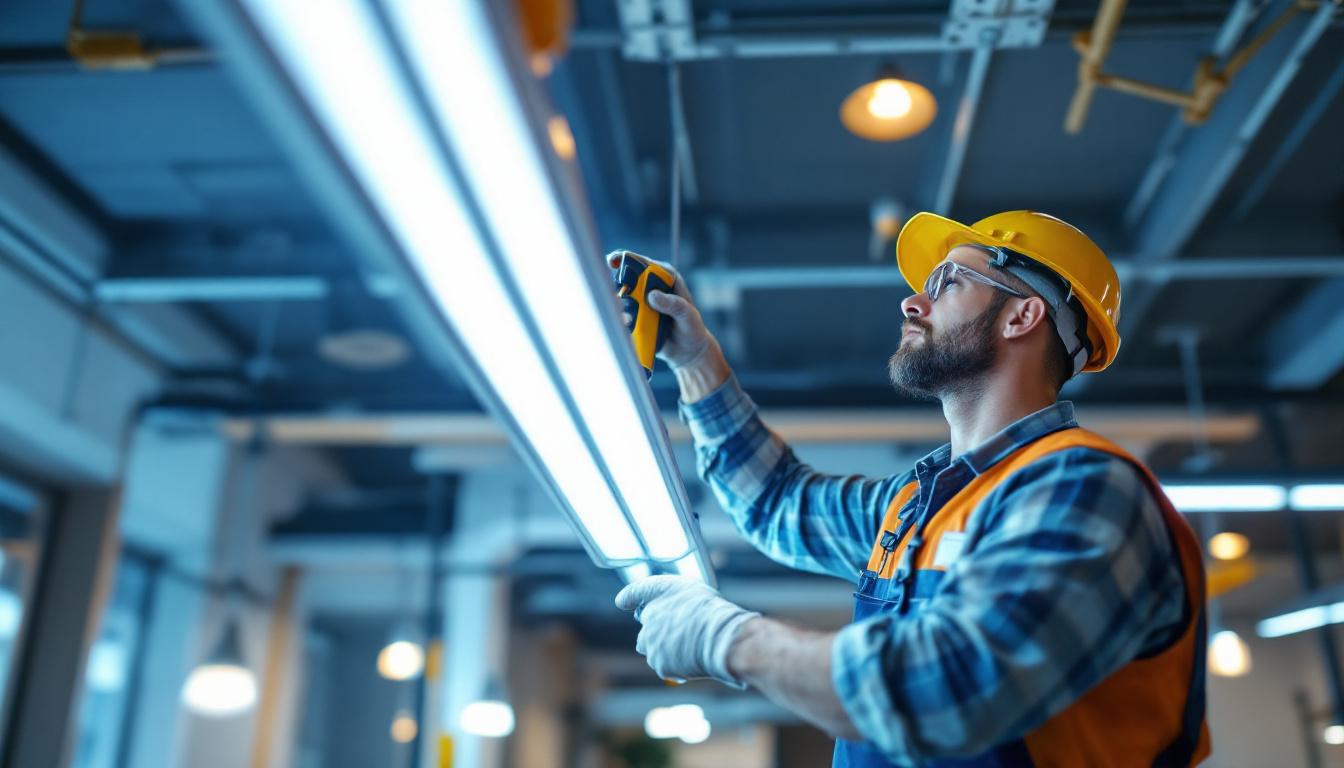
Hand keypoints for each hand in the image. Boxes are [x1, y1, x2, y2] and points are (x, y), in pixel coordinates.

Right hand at [605, 251, 718, 370]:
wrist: (688, 351)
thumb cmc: (692, 328)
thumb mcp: (687, 315)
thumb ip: (673, 304)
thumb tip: (652, 295)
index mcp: (666, 276)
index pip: (643, 262)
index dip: (626, 259)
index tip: (613, 263)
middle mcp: (651, 286)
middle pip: (626, 278)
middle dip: (618, 286)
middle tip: (619, 299)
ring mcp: (642, 302)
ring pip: (621, 297)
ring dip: (619, 306)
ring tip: (628, 318)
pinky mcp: (636, 316)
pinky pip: (623, 315)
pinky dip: (621, 319)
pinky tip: (628, 325)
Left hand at [614, 575, 759, 687]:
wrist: (721, 639)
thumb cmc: (712, 613)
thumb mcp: (693, 592)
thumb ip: (671, 597)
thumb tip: (650, 607)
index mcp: (659, 592)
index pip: (635, 592)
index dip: (629, 597)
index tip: (623, 602)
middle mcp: (649, 616)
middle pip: (645, 628)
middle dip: (655, 632)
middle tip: (678, 633)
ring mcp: (652, 642)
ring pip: (652, 649)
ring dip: (664, 649)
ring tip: (689, 646)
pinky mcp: (659, 664)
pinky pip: (664, 666)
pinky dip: (675, 665)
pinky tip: (693, 659)